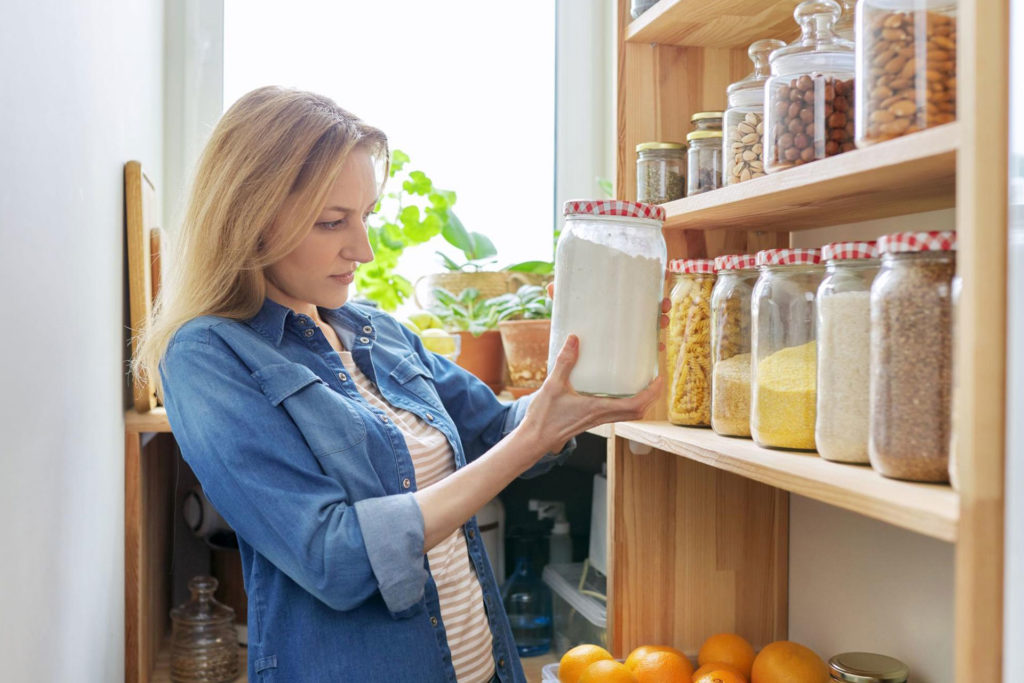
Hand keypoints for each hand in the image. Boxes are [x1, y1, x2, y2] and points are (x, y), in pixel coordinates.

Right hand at [519, 335, 662, 454]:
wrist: (534, 439)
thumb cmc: (544, 416)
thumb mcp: (553, 385)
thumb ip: (565, 362)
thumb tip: (574, 339)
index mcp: (598, 408)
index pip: (635, 405)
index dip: (652, 393)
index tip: (660, 379)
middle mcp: (602, 416)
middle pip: (638, 412)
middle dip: (652, 397)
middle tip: (657, 379)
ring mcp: (597, 420)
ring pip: (629, 415)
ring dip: (641, 401)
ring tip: (643, 383)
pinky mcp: (591, 420)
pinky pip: (617, 413)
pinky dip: (626, 403)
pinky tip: (618, 391)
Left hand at [547, 282, 670, 349]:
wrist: (563, 372)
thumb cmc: (567, 328)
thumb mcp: (563, 313)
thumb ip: (559, 298)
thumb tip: (551, 286)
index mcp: (612, 298)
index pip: (638, 283)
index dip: (654, 276)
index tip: (664, 271)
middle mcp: (622, 313)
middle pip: (649, 303)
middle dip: (661, 303)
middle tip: (664, 304)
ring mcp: (625, 331)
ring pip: (651, 324)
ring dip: (661, 322)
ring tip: (663, 323)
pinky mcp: (626, 350)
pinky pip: (644, 347)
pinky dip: (653, 346)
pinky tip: (657, 348)